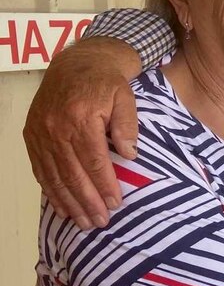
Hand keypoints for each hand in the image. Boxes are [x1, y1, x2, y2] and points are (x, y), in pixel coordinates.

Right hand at [23, 37, 141, 228]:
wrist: (76, 63)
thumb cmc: (106, 83)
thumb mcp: (125, 97)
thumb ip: (127, 125)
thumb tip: (129, 155)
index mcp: (81, 118)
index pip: (94, 161)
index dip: (104, 185)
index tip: (115, 204)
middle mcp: (56, 128)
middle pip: (72, 173)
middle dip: (87, 201)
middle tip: (100, 222)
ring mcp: (40, 133)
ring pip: (54, 176)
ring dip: (69, 202)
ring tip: (84, 222)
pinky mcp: (31, 136)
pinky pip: (40, 169)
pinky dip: (50, 191)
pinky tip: (62, 207)